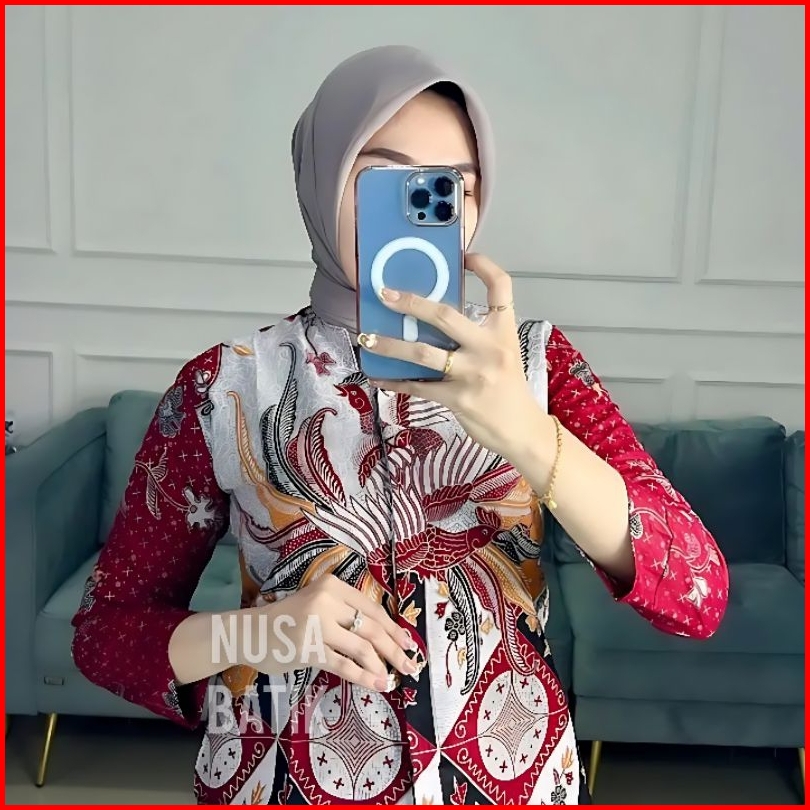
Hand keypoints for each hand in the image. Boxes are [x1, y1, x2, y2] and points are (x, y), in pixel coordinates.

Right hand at [246, 575, 417, 691]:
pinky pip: (344, 665)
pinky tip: (376, 684)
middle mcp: (326, 600)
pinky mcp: (309, 649)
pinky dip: (364, 677)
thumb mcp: (319, 604)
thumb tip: (384, 637)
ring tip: (393, 678)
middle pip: (371, 628)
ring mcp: (317, 625)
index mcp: (333, 586)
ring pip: (361, 647)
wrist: (251, 632)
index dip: (394, 628)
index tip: (408, 643)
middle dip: (394, 649)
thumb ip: (344, 614)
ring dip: (382, 666)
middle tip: (411, 665)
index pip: (372, 609)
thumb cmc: (288, 620)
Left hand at [360, 253, 547, 461]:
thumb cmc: (508, 390)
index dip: (484, 266)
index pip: (501, 287)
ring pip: (422, 353)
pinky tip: (378, 377)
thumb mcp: (502, 354)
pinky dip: (395, 381)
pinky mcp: (458, 398)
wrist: (521, 430)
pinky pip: (418, 387)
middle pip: (445, 316)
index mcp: (503, 332)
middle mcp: (489, 349)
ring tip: (367, 338)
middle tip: (385, 294)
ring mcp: (473, 374)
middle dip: (410, 302)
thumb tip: (432, 321)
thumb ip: (476, 336)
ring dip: (390, 345)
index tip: (463, 256)